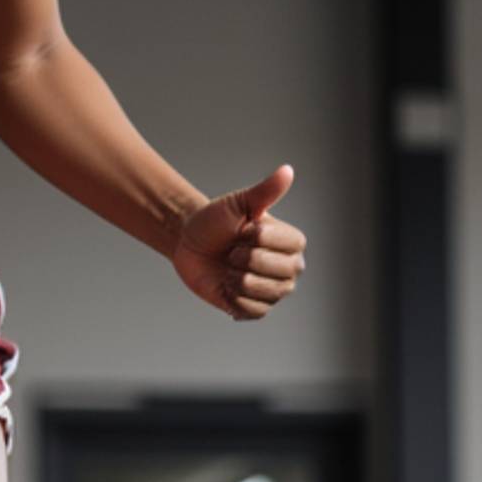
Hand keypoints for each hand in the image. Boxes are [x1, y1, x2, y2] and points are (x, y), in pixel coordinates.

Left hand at [171, 164, 306, 321]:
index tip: (243, 229)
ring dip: (237, 279)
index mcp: (292, 243)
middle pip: (279, 272)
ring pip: (265, 293)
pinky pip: (252, 311)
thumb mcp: (239, 203)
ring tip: (228, 268)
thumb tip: (287, 170)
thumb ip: (265, 192)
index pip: (287, 245)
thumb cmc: (216, 220)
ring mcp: (274, 291)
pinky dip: (233, 298)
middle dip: (246, 259)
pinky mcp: (255, 308)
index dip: (259, 238)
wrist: (189, 242)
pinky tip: (225, 285)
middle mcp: (289, 269)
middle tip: (231, 251)